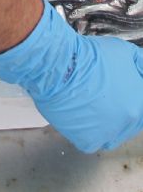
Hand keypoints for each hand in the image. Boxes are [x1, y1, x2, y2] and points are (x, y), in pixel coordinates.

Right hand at [0, 0, 142, 152]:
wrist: (57, 65)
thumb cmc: (85, 56)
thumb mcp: (122, 50)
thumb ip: (138, 63)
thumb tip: (141, 70)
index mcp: (138, 103)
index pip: (141, 105)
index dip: (130, 93)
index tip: (119, 88)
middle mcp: (126, 122)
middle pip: (128, 119)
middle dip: (118, 106)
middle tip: (102, 93)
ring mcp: (106, 134)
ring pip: (110, 131)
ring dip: (103, 119)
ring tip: (88, 101)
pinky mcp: (86, 141)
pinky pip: (91, 139)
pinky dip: (86, 128)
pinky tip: (80, 112)